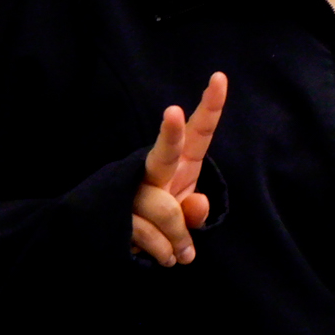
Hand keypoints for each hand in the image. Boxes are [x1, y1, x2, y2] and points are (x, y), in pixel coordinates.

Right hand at [130, 72, 227, 266]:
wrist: (115, 237)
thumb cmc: (162, 219)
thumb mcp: (185, 216)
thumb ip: (195, 213)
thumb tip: (197, 206)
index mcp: (181, 162)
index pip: (199, 132)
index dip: (210, 106)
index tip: (219, 77)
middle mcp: (156, 169)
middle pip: (165, 152)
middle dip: (171, 133)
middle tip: (173, 112)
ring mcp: (132, 188)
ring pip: (164, 210)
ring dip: (176, 240)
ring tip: (178, 255)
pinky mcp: (116, 209)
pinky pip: (148, 234)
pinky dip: (162, 252)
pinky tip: (164, 257)